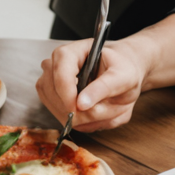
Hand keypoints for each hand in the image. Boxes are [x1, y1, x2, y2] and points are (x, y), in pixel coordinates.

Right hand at [36, 35, 150, 131]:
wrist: (121, 74)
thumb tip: (81, 104)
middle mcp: (55, 67)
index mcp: (69, 53)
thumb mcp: (123, 75)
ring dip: (85, 118)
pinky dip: (83, 122)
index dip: (69, 97)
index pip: (60, 77)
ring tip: (105, 108)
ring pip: (59, 111)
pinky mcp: (54, 101)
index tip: (83, 109)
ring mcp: (51, 84)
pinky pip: (64, 119)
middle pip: (57, 97)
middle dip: (83, 111)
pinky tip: (95, 112)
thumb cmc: (121, 69)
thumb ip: (103, 87)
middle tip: (108, 109)